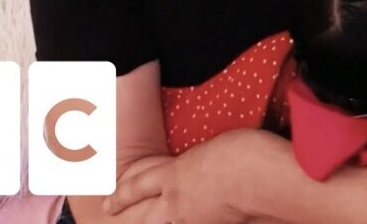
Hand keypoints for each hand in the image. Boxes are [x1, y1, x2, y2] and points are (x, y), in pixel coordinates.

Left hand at [104, 129, 285, 223]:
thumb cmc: (241, 152)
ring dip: (168, 219)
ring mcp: (195, 220)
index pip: (139, 185)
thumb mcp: (212, 150)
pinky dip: (204, 221)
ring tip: (169, 217)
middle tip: (113, 214)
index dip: (121, 194)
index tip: (108, 203)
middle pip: (147, 216)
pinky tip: (214, 220)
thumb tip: (201, 169)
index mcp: (175, 174)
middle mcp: (178, 202)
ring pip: (169, 223)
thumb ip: (200, 164)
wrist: (259, 174)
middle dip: (131, 215)